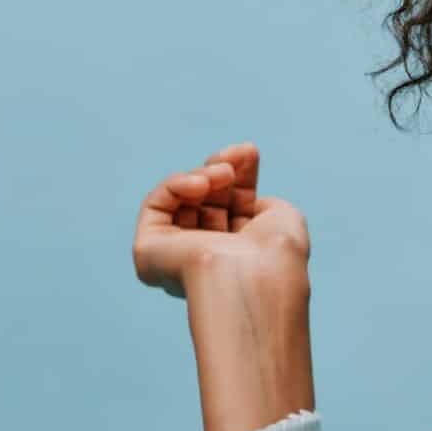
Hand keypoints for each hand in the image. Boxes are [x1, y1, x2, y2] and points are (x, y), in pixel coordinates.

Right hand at [131, 142, 310, 300]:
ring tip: (222, 174)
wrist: (254, 278)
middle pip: (207, 199)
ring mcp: (175, 257)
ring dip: (203, 176)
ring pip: (181, 198)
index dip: (240, 175)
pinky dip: (176, 184)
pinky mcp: (148, 253)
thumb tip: (241, 196)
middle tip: (234, 162)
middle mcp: (206, 258)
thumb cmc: (276, 253)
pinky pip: (156, 205)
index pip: (232, 207)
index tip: (249, 152)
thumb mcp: (283, 217)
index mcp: (239, 255)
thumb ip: (262, 203)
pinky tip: (200, 184)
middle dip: (222, 171)